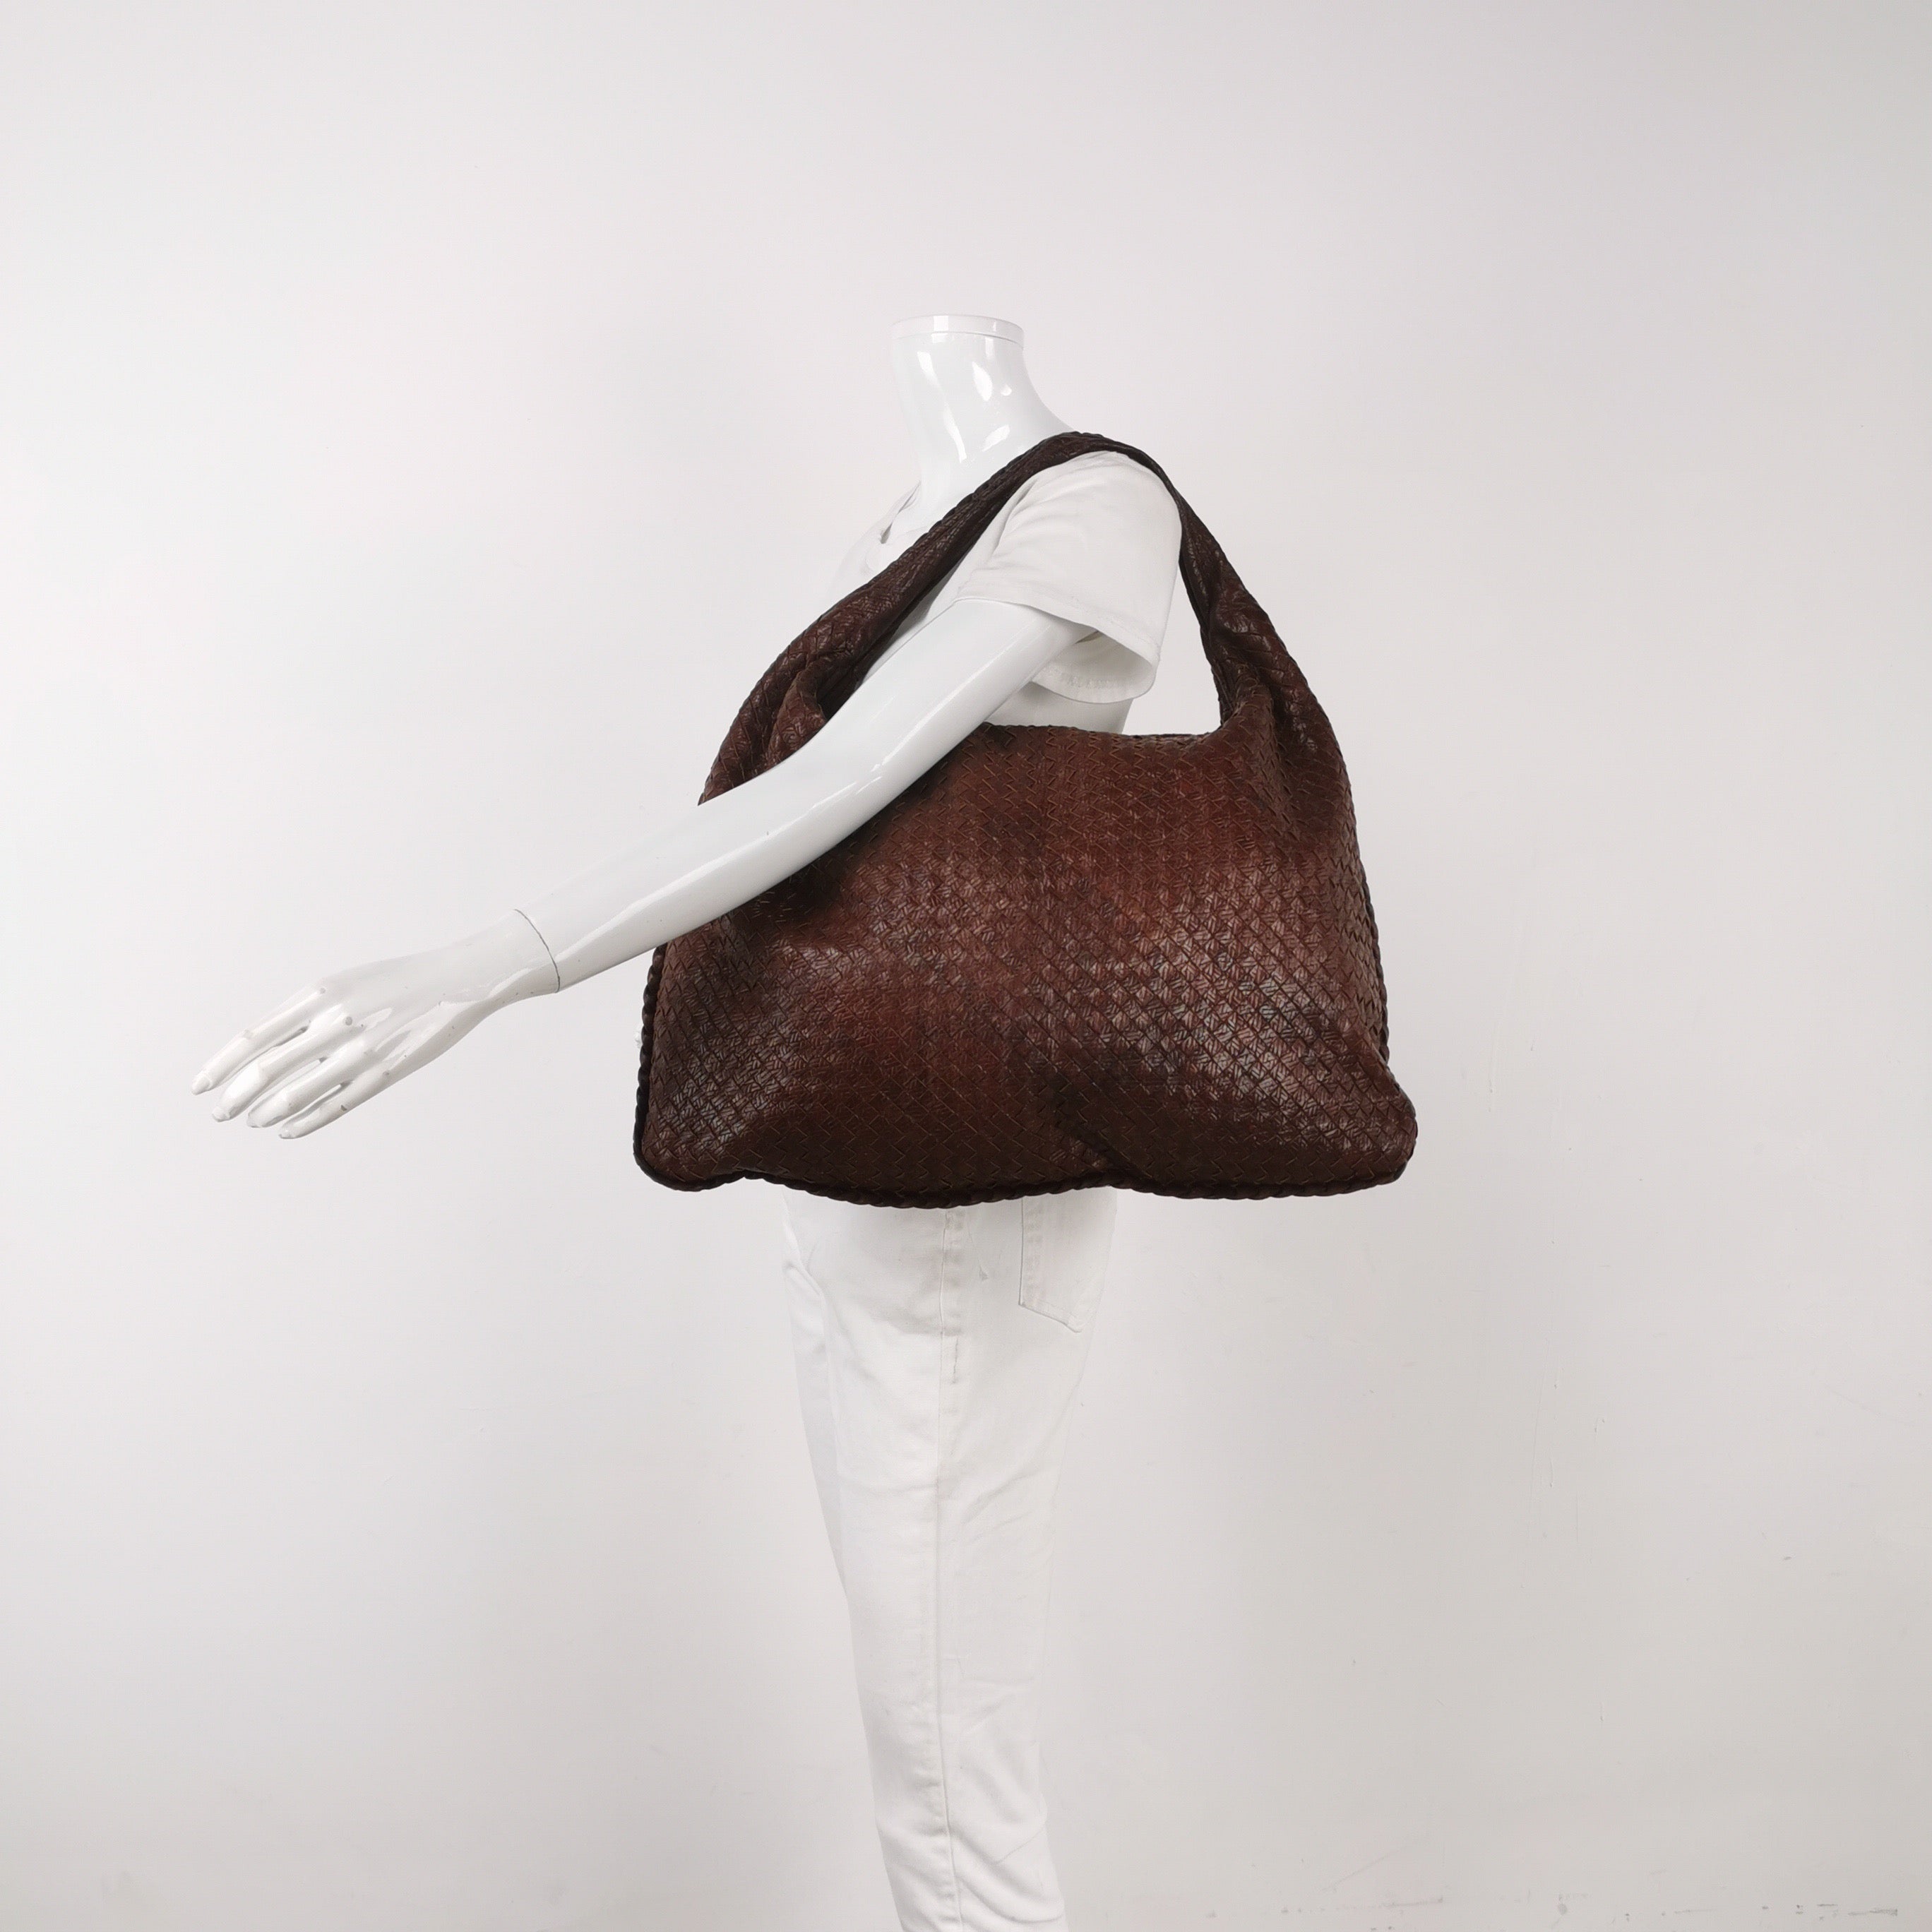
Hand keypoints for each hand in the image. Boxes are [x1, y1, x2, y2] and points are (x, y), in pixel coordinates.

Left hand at [192, 913, 558, 1138]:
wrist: (458, 979)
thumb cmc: (394, 981)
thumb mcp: (343, 985)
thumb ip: (304, 1015)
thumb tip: (259, 1053)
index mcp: (319, 995)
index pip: (253, 1039)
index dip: (219, 1067)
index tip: (199, 1087)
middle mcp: (336, 1022)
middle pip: (267, 1070)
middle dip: (235, 1097)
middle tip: (219, 1113)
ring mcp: (363, 1050)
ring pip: (298, 1093)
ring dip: (266, 1112)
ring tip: (252, 1122)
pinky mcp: (387, 1072)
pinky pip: (337, 1104)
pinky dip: (306, 1122)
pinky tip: (288, 1130)